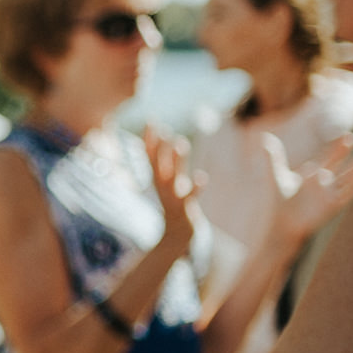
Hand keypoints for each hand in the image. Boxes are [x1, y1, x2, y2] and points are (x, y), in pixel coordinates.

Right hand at [144, 125, 199, 250]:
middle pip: (157, 164)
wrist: (178, 231)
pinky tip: (202, 177)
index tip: (151, 120)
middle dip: (159, 147)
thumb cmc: (176, 201)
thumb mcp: (170, 180)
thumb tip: (170, 138)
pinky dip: (195, 187)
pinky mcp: (185, 207)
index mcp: (157, 178)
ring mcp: (172, 196)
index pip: (150, 156)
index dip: (150, 139)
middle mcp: (161, 186)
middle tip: (163, 129)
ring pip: (173, 176)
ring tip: (182, 143)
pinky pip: (190, 196)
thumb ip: (170, 160)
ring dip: (177, 161)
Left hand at [271, 134, 352, 245]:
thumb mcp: (274, 176)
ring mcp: (329, 194)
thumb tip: (264, 136)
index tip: (347, 135)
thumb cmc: (275, 203)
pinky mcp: (332, 205)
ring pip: (351, 177)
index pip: (329, 158)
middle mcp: (324, 183)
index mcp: (312, 175)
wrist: (279, 225)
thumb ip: (272, 158)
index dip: (338, 148)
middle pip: (342, 165)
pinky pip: (348, 192)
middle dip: (349, 153)